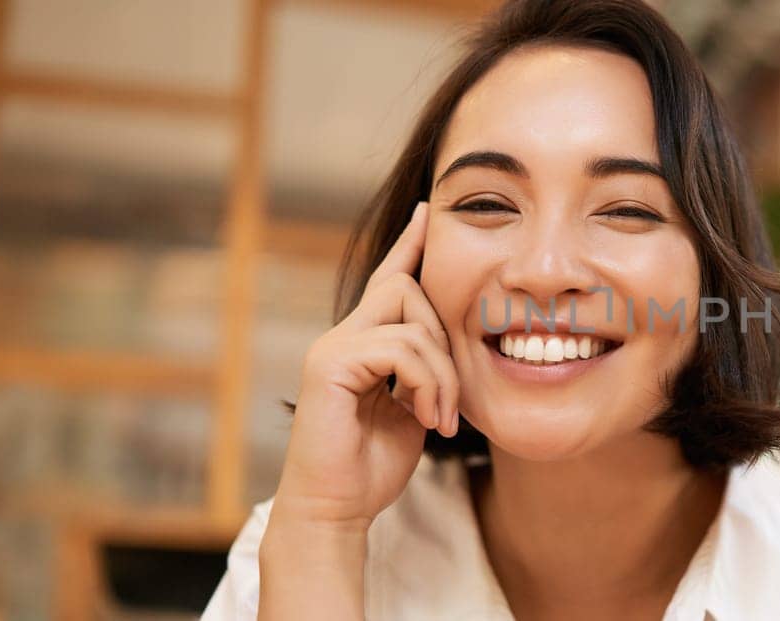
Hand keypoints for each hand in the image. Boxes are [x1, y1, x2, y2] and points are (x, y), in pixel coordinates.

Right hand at [270, 201, 459, 529]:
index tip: (432, 213)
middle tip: (449, 404)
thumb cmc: (371, 468)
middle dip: (445, 340)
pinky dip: (426, 382)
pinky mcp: (330, 367)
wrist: (336, 510)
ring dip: (441, 372)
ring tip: (440, 418)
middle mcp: (341, 338)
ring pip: (410, 318)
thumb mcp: (411, 410)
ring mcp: (332, 349)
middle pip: (408, 289)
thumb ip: (423, 373)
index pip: (388, 281)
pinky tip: (427, 418)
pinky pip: (399, 348)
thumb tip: (449, 350)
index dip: (410, 246)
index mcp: (360, 345)